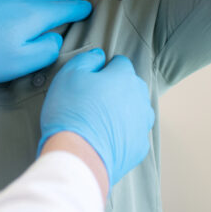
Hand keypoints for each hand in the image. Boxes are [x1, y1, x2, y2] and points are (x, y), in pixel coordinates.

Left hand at [0, 0, 92, 83]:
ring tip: (56, 4)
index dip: (79, 10)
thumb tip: (56, 37)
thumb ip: (46, 49)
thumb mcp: (20, 62)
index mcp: (35, 12)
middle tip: (78, 7)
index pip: (66, 8)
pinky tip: (27, 1)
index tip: (89, 11)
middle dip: (67, 2)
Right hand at [38, 51, 154, 186]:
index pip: (121, 62)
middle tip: (94, 99)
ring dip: (124, 111)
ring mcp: (142, 124)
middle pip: (132, 86)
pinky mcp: (139, 147)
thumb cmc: (70, 113)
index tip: (93, 76)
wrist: (77, 155)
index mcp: (123, 77)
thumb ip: (86, 59)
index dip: (106, 67)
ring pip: (137, 110)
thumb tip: (98, 56)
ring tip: (101, 119)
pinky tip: (106, 137)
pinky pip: (133, 134)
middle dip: (117, 88)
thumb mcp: (68, 75)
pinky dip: (123, 134)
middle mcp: (139, 99)